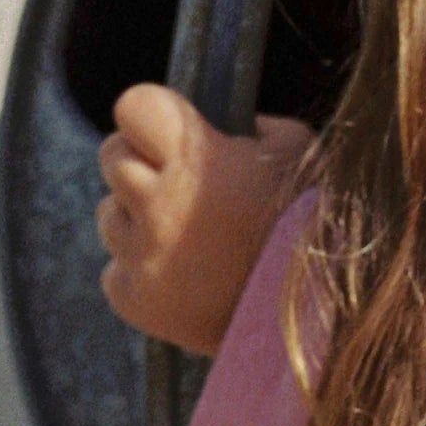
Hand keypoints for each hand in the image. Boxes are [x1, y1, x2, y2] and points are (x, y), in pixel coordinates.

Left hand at [97, 85, 314, 357]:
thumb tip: (228, 128)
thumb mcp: (294, 153)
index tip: (170, 132)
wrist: (315, 318)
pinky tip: (185, 277)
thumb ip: (253, 127)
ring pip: (110, 215)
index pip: (132, 107)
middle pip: (111, 157)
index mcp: (194, 158)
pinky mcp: (134, 301)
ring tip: (191, 240)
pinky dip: (141, 271)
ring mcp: (142, 257)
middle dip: (141, 163)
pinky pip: (116, 271)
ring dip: (139, 220)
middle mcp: (158, 205)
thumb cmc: (310, 224)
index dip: (152, 116)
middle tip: (182, 187)